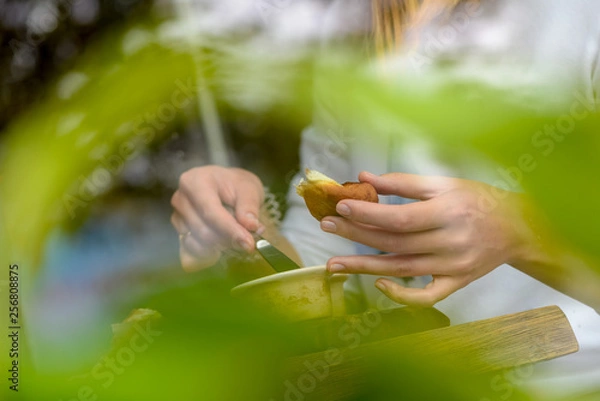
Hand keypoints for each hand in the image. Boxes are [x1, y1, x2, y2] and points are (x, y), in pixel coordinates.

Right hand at [171, 166, 264, 270]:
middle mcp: (180, 199)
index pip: (210, 211)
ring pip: (199, 243)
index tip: (248, 243)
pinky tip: (223, 245)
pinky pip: (193, 252)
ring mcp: (177, 218)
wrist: (224, 187)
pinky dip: (211, 253)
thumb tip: (251, 226)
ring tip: (236, 235)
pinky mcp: (179, 233)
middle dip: (228, 240)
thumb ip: (250, 206)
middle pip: (203, 231)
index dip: (230, 230)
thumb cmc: (235, 185)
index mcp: (195, 181)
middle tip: (249, 240)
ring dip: (221, 246)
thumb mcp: (249, 188)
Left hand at [321, 171, 536, 306]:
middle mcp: (450, 243)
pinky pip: (426, 296)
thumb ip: (403, 182)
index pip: (400, 217)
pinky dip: (402, 295)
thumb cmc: (478, 201)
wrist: (518, 229)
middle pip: (394, 242)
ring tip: (333, 263)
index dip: (368, 212)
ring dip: (364, 267)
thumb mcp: (444, 183)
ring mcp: (453, 268)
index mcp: (448, 213)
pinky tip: (378, 285)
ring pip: (402, 269)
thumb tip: (364, 176)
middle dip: (355, 234)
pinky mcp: (456, 284)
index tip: (340, 204)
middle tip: (325, 225)